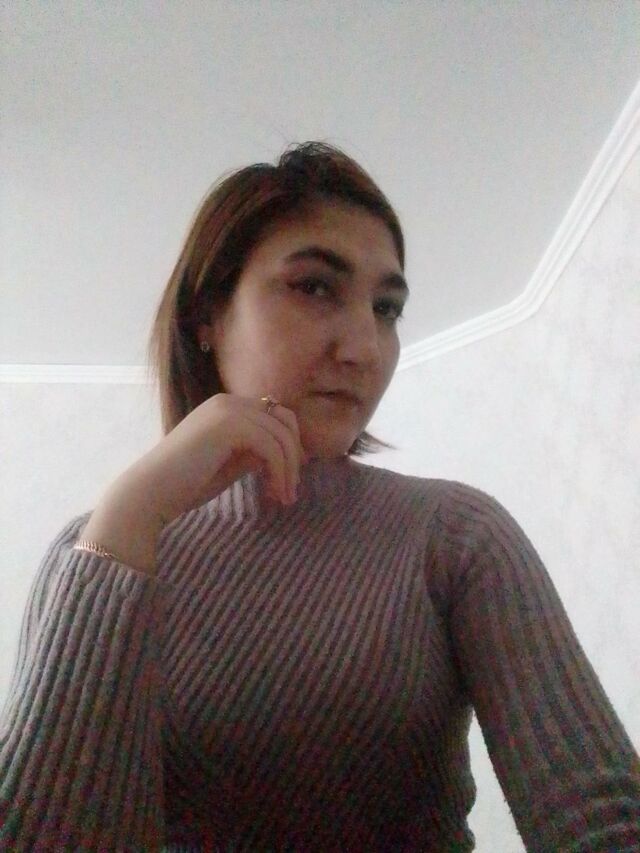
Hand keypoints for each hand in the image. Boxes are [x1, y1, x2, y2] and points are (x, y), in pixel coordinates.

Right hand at [118, 393, 306, 526]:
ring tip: (285, 498)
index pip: (275, 415)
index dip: (290, 444)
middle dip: (294, 456)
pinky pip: (271, 447)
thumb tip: (285, 453)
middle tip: (291, 491)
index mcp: (225, 407)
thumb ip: (253, 452)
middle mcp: (228, 402)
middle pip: (284, 420)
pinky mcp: (228, 425)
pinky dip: (279, 472)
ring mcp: (227, 410)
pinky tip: (273, 493)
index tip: (291, 477)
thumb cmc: (184, 484)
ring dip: (289, 470)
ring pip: (280, 435)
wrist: (150, 492)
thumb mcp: (229, 463)